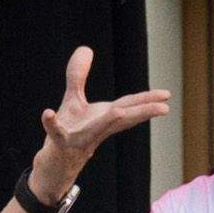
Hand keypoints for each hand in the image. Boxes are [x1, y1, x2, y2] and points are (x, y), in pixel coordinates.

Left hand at [28, 46, 173, 199]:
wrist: (55, 163)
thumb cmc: (70, 131)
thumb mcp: (74, 100)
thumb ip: (78, 74)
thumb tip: (86, 48)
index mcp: (104, 118)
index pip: (129, 106)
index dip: (147, 100)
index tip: (166, 95)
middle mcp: (96, 129)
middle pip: (122, 119)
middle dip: (142, 113)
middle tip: (163, 108)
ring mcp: (79, 138)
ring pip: (94, 130)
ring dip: (107, 121)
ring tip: (119, 111)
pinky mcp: (60, 143)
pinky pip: (55, 133)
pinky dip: (51, 124)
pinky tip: (47, 113)